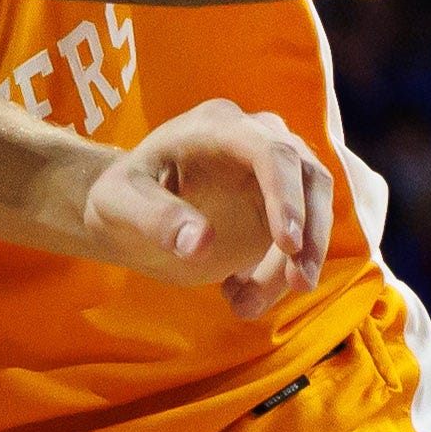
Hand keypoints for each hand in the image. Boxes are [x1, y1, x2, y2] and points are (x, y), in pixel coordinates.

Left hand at [83, 97, 331, 314]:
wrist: (128, 212)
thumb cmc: (120, 198)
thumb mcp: (118, 204)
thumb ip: (154, 218)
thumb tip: (200, 243)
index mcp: (216, 125)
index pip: (269, 151)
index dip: (286, 195)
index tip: (288, 245)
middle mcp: (254, 138)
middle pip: (308, 176)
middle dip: (311, 233)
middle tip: (299, 284)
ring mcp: (271, 171)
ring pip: (313, 209)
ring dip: (301, 260)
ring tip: (246, 305)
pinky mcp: (278, 205)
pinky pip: (299, 237)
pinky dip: (280, 273)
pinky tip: (240, 299)